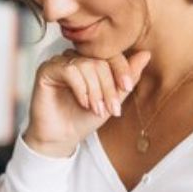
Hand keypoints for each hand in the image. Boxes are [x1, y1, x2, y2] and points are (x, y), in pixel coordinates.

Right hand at [22, 49, 150, 156]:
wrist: (62, 137)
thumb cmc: (83, 117)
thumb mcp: (113, 99)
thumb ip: (128, 77)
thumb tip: (145, 54)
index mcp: (90, 60)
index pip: (110, 54)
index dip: (121, 69)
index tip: (127, 87)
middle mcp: (74, 57)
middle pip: (99, 61)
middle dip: (109, 87)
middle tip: (110, 108)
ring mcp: (59, 62)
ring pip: (86, 65)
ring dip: (95, 91)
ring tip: (96, 109)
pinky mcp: (46, 70)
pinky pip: (70, 70)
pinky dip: (81, 88)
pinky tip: (83, 102)